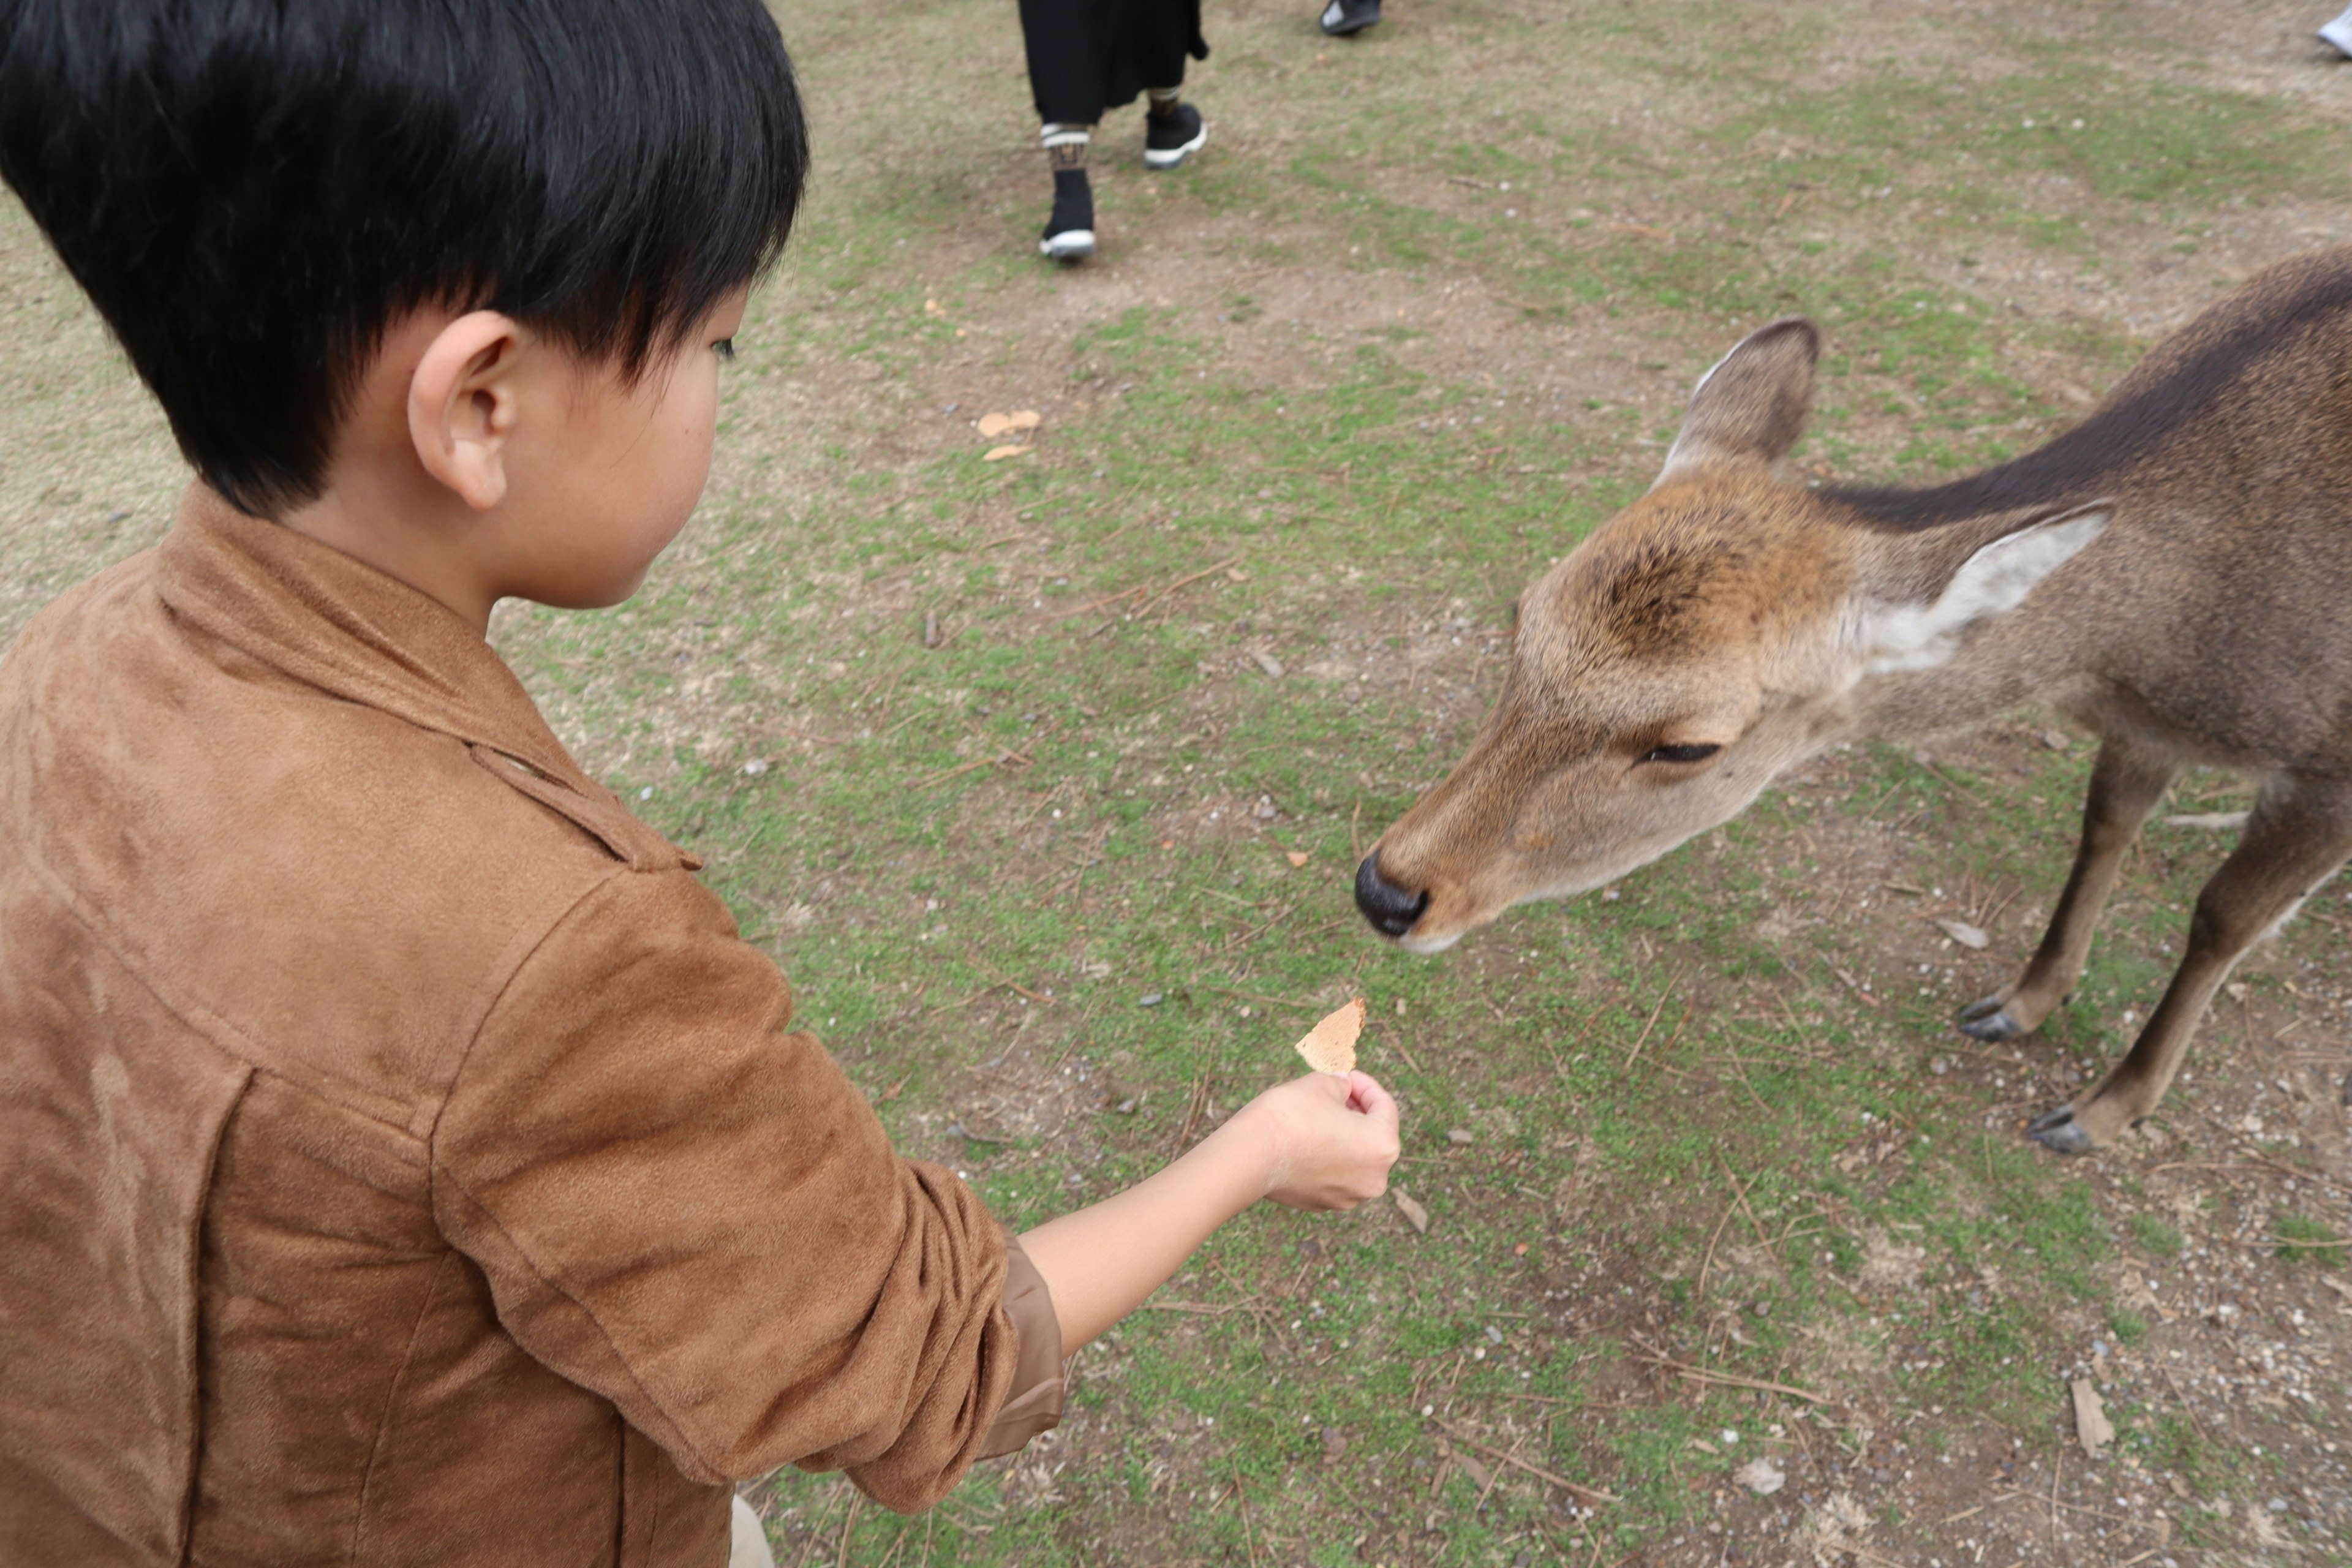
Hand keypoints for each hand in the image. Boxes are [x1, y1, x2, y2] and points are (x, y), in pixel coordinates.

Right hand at [1231, 1070, 1400, 1210]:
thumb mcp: (1321, 1084)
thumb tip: (1344, 1088)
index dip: (1365, 1085)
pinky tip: (1305, 1139)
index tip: (1347, 1076)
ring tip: (1318, 1115)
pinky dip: (1326, 1156)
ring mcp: (1349, 1196)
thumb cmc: (1289, 1116)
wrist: (1249, 1155)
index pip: (1385, 1107)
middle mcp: (1374, 1178)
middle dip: (1355, 1111)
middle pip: (1372, 1136)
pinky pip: (1334, 1174)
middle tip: (1335, 1093)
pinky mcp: (1324, 1204)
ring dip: (1342, 1135)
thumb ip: (1341, 1085)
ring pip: (1354, 1157)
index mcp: (1383, 1146)